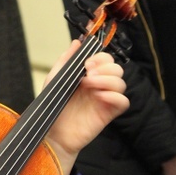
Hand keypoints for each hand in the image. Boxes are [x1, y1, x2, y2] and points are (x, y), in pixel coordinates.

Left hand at [44, 42, 128, 174]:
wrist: (52, 132)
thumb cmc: (53, 106)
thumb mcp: (55, 78)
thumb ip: (66, 60)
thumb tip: (76, 42)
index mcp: (88, 75)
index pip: (106, 59)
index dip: (100, 58)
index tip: (86, 64)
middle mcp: (99, 85)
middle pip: (117, 68)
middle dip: (104, 68)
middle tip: (87, 75)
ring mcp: (105, 99)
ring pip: (122, 83)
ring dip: (107, 80)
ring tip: (89, 85)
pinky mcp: (108, 113)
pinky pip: (123, 102)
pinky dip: (114, 96)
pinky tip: (99, 97)